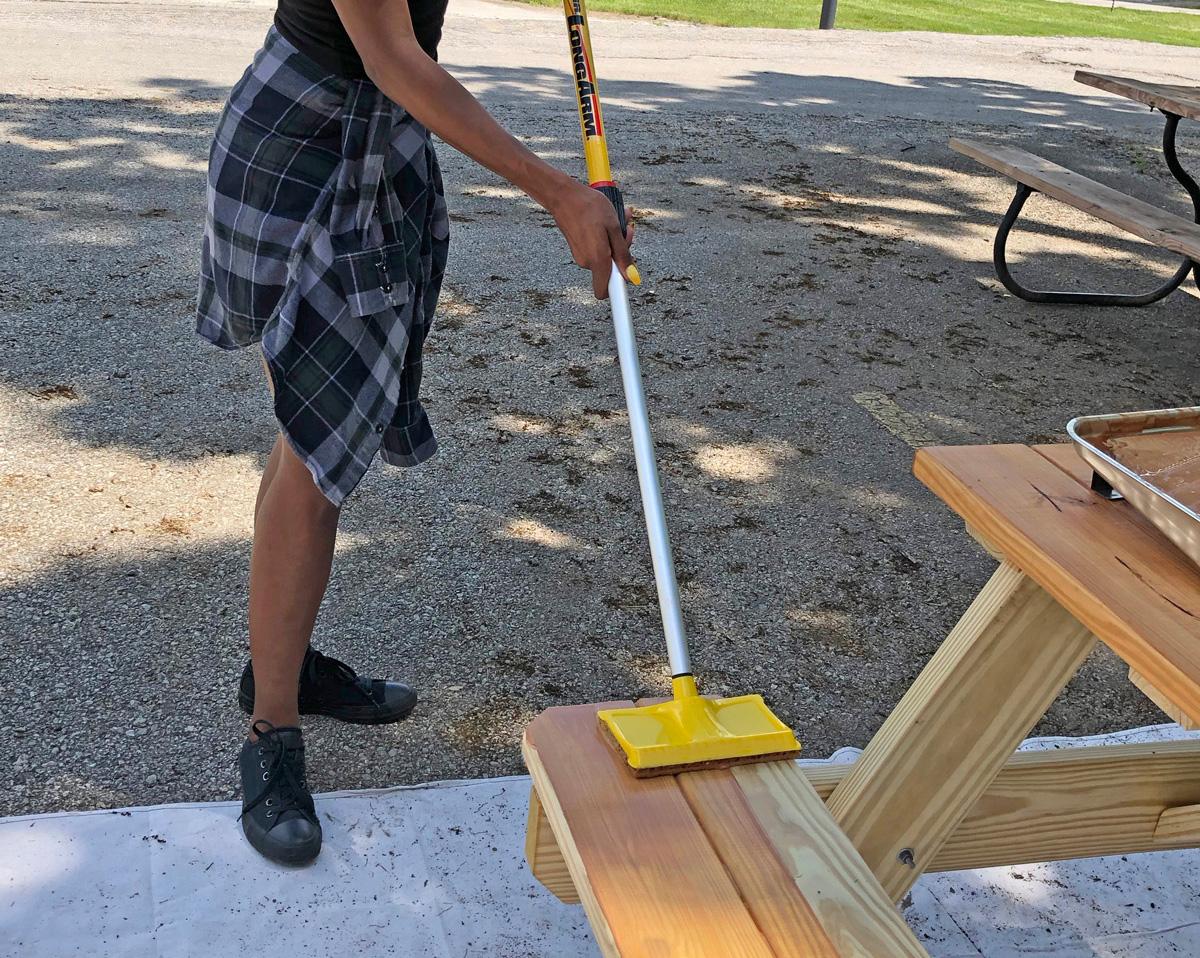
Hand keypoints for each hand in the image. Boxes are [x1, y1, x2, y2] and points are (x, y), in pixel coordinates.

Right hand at [547, 177, 636, 298]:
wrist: (563, 197)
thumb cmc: (590, 207)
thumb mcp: (613, 227)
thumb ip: (623, 254)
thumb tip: (630, 276)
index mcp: (597, 260)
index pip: (605, 292)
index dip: (617, 295)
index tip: (625, 297)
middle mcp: (587, 263)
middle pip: (612, 269)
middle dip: (622, 252)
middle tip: (627, 229)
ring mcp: (582, 257)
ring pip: (606, 257)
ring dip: (615, 240)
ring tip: (617, 218)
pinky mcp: (579, 249)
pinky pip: (598, 249)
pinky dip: (605, 238)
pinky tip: (607, 220)